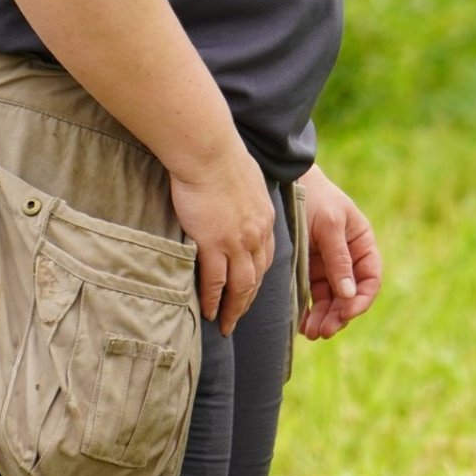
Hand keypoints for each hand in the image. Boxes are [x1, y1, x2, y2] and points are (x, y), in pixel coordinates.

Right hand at [169, 143, 276, 334]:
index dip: (259, 277)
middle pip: (257, 277)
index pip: (267, 258)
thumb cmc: (220, 157)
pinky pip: (215, 281)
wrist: (209, 151)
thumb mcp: (247, 180)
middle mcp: (257, 235)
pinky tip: (208, 312)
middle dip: (248, 302)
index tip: (251, 291)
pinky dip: (212, 299)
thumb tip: (236, 198)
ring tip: (225, 324)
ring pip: (240, 286)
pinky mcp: (214, 243)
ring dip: (233, 308)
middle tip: (238, 318)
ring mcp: (237, 242)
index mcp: (265, 220)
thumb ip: (245, 197)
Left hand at [298, 164, 380, 339]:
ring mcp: (328, 266)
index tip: (347, 313)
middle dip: (339, 316)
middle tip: (323, 331)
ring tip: (311, 333)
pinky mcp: (308, 270)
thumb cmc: (313, 197)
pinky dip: (309, 311)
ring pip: (331, 301)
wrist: (284, 182)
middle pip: (350, 296)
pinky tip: (302, 323)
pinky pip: (312, 296)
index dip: (361, 300)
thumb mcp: (329, 224)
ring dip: (324, 318)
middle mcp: (348, 259)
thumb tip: (349, 294)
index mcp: (362, 245)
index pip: (370, 280)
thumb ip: (339, 258)